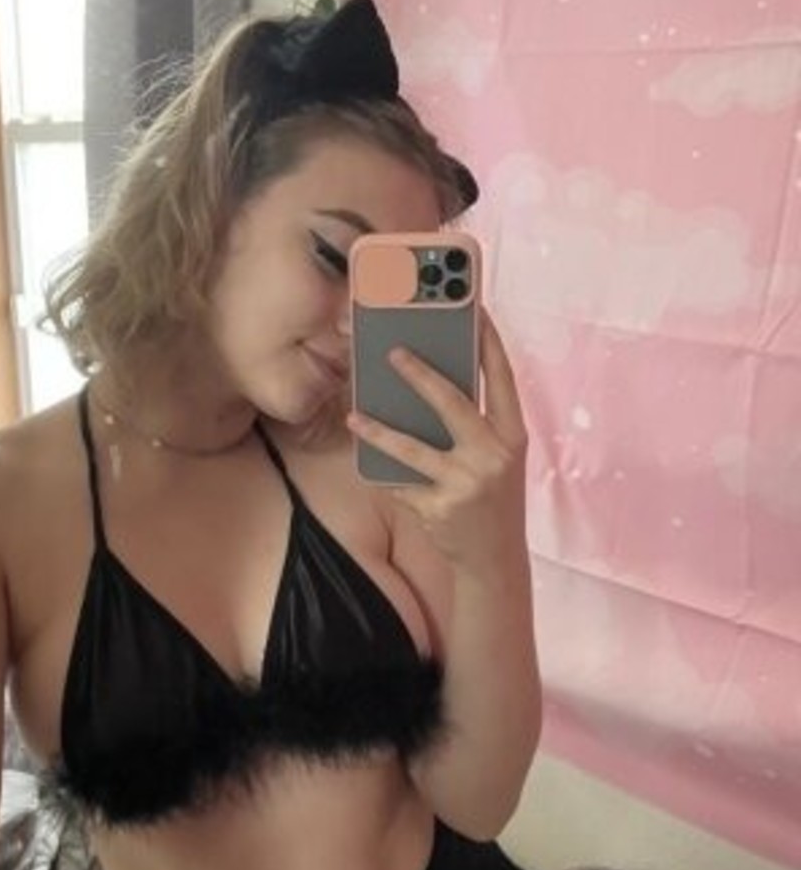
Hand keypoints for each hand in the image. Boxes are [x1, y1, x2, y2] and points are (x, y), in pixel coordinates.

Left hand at [347, 309, 528, 575]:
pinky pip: (401, 484)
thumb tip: (430, 382)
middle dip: (421, 373)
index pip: (503, 377)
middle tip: (391, 350)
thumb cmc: (490, 500)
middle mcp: (495, 456)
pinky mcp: (441, 510)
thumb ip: (476, 424)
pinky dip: (382, 474)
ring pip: (412, 448)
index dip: (488, 340)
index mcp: (515, 436)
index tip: (473, 307)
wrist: (495, 562)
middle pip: (454, 403)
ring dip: (379, 430)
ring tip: (354, 415)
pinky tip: (364, 464)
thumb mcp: (496, 459)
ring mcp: (467, 484)